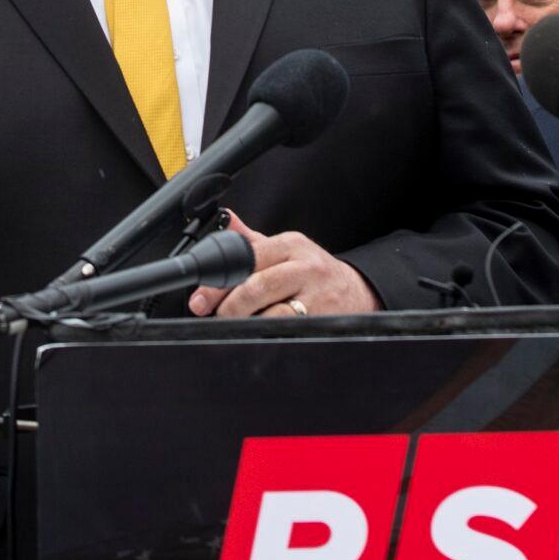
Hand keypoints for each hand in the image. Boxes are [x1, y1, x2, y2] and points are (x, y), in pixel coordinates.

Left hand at [189, 210, 380, 320]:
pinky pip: (289, 332)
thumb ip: (254, 240)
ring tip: (236, 327)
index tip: (201, 298)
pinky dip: (269, 337)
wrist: (357, 292)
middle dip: (230, 306)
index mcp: (291, 245)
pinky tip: (259, 337)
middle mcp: (305, 267)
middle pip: (258, 287)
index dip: (220, 282)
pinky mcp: (323, 322)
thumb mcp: (287, 249)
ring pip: (273, 314)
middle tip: (214, 316)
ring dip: (248, 324)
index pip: (248, 259)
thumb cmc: (314, 272)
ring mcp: (316, 296)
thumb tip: (226, 222)